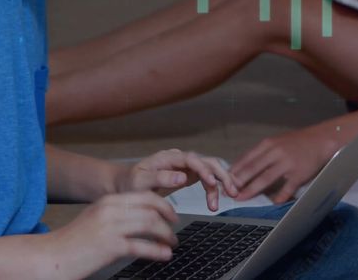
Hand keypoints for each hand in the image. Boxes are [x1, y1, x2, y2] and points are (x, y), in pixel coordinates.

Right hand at [41, 192, 177, 277]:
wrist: (50, 257)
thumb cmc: (72, 243)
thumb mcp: (95, 220)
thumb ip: (115, 216)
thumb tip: (140, 220)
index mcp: (107, 201)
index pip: (144, 196)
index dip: (163, 204)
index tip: (171, 215)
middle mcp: (110, 210)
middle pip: (151, 208)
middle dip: (169, 219)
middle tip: (175, 230)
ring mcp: (110, 227)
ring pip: (150, 224)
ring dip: (166, 235)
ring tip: (172, 245)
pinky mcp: (110, 246)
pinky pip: (142, 246)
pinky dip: (157, 251)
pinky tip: (164, 255)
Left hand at [114, 149, 239, 211]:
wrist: (126, 185)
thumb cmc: (131, 183)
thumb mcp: (141, 182)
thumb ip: (161, 178)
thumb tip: (182, 177)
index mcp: (168, 158)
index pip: (191, 160)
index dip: (204, 170)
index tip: (212, 183)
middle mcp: (179, 159)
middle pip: (206, 161)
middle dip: (221, 174)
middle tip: (232, 190)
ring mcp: (185, 166)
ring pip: (210, 170)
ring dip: (221, 182)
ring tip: (229, 197)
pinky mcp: (188, 175)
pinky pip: (206, 179)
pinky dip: (214, 188)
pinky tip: (217, 199)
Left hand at [230, 125, 339, 203]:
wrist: (321, 140)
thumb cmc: (296, 143)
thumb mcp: (277, 142)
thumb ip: (261, 154)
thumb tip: (243, 167)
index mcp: (268, 144)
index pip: (246, 159)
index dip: (234, 171)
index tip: (223, 180)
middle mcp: (276, 153)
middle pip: (252, 169)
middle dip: (238, 182)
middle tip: (228, 192)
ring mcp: (287, 164)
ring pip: (265, 179)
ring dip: (252, 190)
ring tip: (242, 198)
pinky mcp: (299, 174)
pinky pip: (286, 188)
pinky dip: (279, 197)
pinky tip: (272, 203)